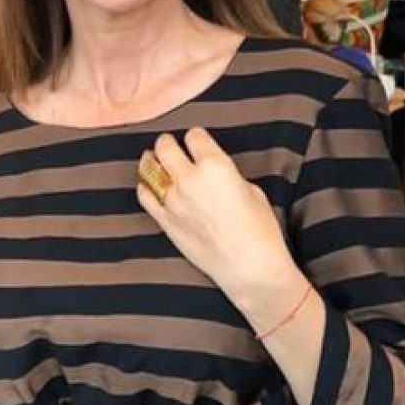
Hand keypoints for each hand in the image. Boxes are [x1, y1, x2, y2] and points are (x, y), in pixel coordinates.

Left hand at [135, 128, 296, 309]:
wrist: (249, 268)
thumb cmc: (260, 231)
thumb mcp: (252, 191)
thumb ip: (227, 176)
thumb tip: (215, 176)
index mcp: (215, 165)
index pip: (194, 136)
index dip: (197, 137)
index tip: (198, 141)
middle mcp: (190, 179)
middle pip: (165, 146)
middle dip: (169, 143)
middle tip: (171, 145)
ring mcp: (173, 201)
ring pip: (150, 168)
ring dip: (153, 161)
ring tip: (154, 159)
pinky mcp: (165, 222)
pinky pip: (145, 196)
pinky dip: (146, 186)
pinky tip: (149, 184)